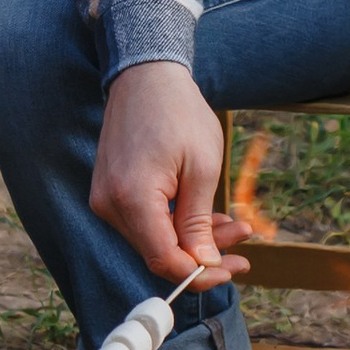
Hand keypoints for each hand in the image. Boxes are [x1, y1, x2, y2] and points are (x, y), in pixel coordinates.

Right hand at [89, 63, 250, 290]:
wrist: (145, 76)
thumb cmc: (177, 113)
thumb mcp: (202, 167)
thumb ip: (199, 222)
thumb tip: (204, 264)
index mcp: (132, 199)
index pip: (165, 260)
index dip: (201, 273)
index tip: (233, 268)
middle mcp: (109, 205)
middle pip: (159, 252)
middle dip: (204, 253)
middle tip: (243, 243)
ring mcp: (105, 199)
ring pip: (155, 238)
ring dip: (193, 237)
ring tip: (233, 223)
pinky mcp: (110, 191)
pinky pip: (145, 220)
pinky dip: (176, 222)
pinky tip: (205, 214)